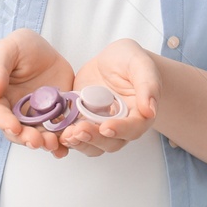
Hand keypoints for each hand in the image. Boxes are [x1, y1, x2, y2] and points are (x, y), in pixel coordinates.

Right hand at [0, 29, 76, 156]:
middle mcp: (14, 113)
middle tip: (37, 141)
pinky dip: (63, 140)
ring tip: (54, 145)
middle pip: (17, 132)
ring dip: (45, 143)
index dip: (4, 122)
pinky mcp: (54, 116)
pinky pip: (58, 131)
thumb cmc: (18, 48)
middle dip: (26, 138)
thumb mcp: (7, 50)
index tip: (14, 127)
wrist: (40, 52)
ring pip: (38, 135)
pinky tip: (68, 145)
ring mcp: (35, 117)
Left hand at [60, 39, 160, 155]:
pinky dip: (66, 138)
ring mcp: (100, 126)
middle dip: (94, 139)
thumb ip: (147, 84)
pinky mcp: (82, 122)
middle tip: (80, 130)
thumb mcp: (140, 64)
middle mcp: (121, 126)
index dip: (120, 130)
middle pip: (111, 142)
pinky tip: (56, 133)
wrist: (110, 62)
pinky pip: (75, 136)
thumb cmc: (129, 60)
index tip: (106, 127)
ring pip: (92, 145)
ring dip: (79, 143)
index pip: (133, 128)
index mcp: (139, 114)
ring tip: (67, 135)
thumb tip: (150, 111)